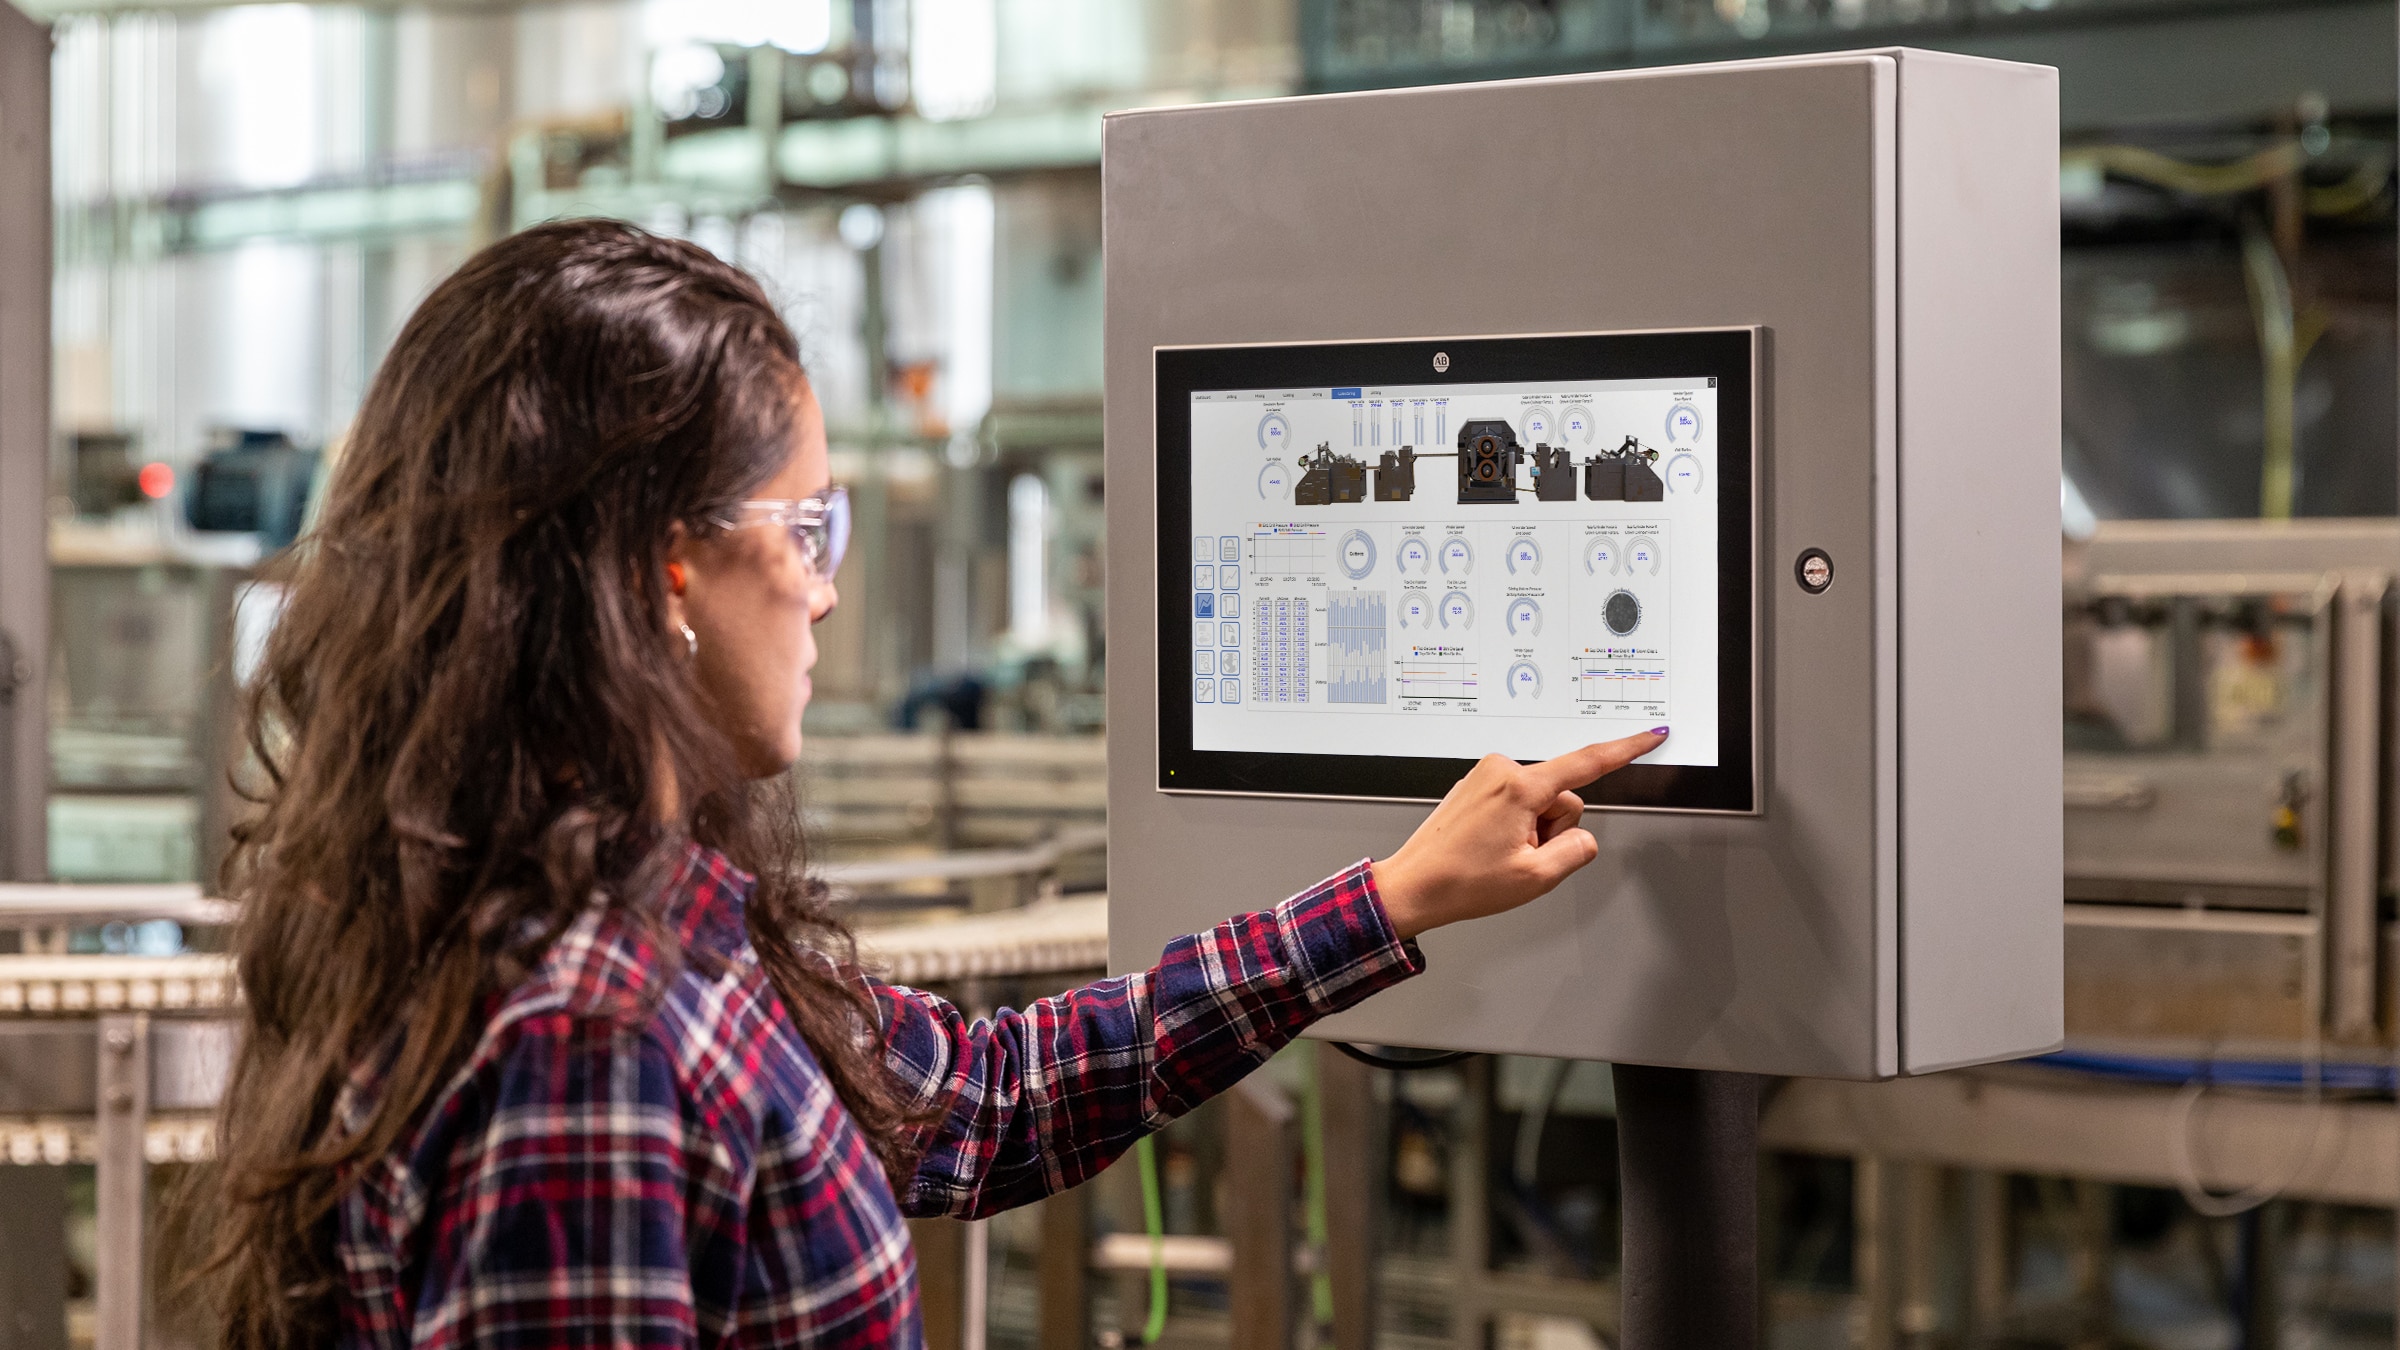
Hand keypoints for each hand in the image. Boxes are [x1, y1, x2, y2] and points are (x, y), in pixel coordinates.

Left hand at [1371, 729, 1667, 939]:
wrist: (1413, 886)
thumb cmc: (1461, 881)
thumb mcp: (1535, 878)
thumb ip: (1576, 852)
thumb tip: (1583, 838)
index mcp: (1519, 787)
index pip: (1587, 763)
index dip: (1625, 749)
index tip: (1649, 735)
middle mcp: (1501, 770)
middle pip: (1562, 797)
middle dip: (1552, 830)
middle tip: (1519, 856)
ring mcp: (1486, 776)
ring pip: (1540, 802)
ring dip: (1531, 831)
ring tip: (1499, 853)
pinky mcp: (1477, 785)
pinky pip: (1518, 803)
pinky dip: (1514, 826)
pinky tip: (1488, 847)